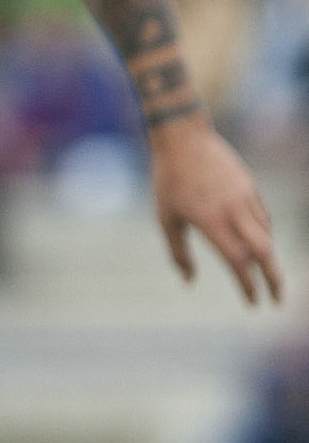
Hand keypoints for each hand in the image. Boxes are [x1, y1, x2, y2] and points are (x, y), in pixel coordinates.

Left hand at [151, 112, 284, 304]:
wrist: (184, 139)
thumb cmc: (168, 182)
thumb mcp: (165, 219)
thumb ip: (178, 253)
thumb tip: (189, 281)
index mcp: (211, 221)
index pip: (237, 261)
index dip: (246, 285)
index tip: (252, 303)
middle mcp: (234, 211)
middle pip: (264, 252)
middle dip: (273, 279)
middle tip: (277, 300)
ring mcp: (246, 198)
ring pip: (265, 235)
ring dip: (266, 258)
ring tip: (264, 275)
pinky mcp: (251, 187)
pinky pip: (264, 218)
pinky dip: (263, 235)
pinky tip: (257, 244)